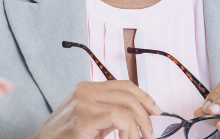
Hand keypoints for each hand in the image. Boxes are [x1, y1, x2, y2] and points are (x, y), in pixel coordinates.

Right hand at [29, 81, 160, 138]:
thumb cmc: (65, 138)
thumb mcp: (91, 122)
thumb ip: (109, 114)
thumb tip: (138, 118)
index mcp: (86, 88)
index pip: (124, 85)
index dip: (144, 97)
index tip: (155, 111)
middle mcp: (84, 91)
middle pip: (128, 93)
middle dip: (145, 113)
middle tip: (149, 132)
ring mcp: (82, 104)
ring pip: (126, 106)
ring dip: (139, 126)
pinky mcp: (81, 120)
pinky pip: (117, 118)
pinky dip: (129, 131)